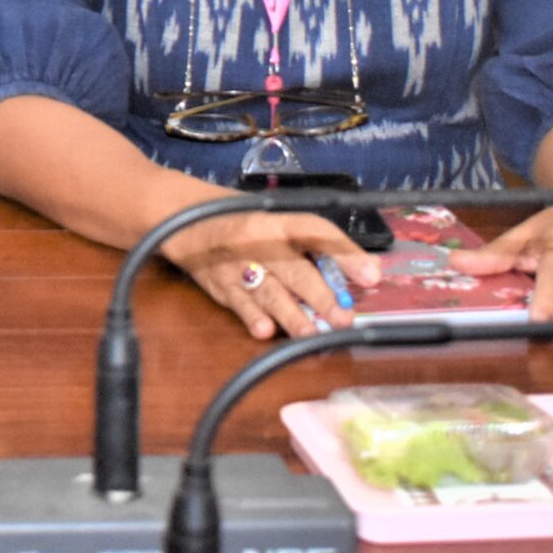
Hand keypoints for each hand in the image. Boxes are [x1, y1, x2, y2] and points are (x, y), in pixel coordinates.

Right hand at [163, 210, 381, 340]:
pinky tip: (265, 332)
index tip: (372, 275)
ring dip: (292, 315)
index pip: (315, 231)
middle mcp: (257, 241)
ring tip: (313, 334)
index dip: (345, 252)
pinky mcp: (219, 286)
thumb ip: (313, 246)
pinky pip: (238, 303)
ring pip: (268, 292)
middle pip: (293, 268)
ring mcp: (236, 265)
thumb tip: (364, 272)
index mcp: (276, 220)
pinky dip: (251, 317)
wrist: (180, 218)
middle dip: (320, 295)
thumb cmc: (241, 221)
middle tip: (344, 318)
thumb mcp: (275, 221)